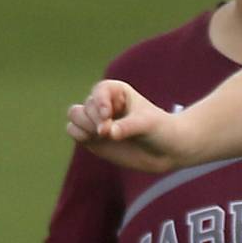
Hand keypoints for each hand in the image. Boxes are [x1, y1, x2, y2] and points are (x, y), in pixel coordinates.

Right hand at [65, 79, 180, 172]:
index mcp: (118, 92)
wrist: (167, 151)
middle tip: (107, 132)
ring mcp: (97, 121)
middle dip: (93, 119)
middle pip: (85, 106)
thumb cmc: (161, 130)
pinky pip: (74, 131)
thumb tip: (107, 133)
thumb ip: (127, 127)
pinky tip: (94, 140)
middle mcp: (105, 105)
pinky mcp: (93, 138)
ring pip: (75, 116)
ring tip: (101, 135)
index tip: (107, 116)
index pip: (99, 91)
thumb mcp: (147, 125)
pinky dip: (79, 135)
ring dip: (83, 126)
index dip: (99, 102)